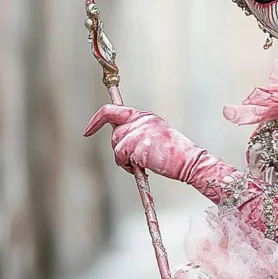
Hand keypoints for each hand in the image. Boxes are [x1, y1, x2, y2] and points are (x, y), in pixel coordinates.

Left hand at [84, 105, 198, 181]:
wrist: (188, 162)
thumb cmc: (173, 154)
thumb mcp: (155, 135)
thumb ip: (136, 132)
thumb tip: (117, 140)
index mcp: (144, 116)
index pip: (112, 110)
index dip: (96, 120)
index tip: (88, 130)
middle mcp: (140, 120)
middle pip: (114, 134)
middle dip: (120, 149)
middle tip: (134, 159)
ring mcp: (138, 132)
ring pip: (116, 147)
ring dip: (124, 159)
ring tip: (141, 164)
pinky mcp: (136, 145)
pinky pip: (120, 157)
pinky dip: (127, 166)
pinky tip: (143, 167)